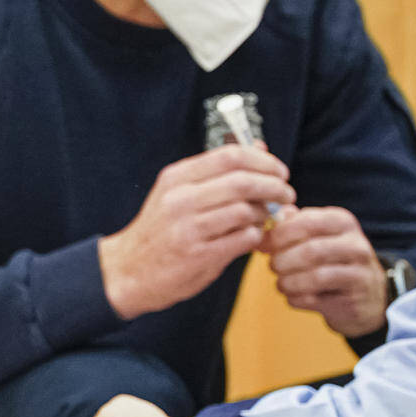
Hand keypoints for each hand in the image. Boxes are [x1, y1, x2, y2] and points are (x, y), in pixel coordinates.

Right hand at [97, 145, 293, 320]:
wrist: (128, 271)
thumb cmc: (160, 230)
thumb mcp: (178, 192)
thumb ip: (217, 171)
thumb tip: (259, 145)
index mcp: (176, 178)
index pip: (230, 155)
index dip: (264, 161)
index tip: (279, 171)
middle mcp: (180, 199)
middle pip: (243, 181)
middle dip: (275, 187)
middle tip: (287, 194)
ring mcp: (189, 228)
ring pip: (247, 211)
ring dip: (266, 214)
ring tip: (267, 218)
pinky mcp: (199, 255)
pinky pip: (244, 239)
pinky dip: (256, 236)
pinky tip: (252, 237)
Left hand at [264, 206, 386, 337]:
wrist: (367, 294)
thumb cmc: (330, 259)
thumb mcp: (315, 235)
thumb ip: (289, 226)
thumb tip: (263, 229)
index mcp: (342, 222)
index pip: (305, 222)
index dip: (278, 235)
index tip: (265, 245)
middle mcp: (356, 245)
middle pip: (309, 251)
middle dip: (282, 261)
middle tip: (273, 266)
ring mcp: (359, 274)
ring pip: (314, 278)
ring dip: (287, 282)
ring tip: (281, 283)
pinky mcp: (353, 301)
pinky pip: (315, 300)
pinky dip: (296, 298)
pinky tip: (294, 296)